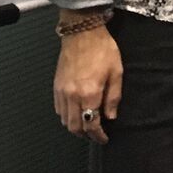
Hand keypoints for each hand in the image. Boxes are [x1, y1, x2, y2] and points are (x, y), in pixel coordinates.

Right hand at [53, 22, 121, 143]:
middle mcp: (72, 96)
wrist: (82, 33)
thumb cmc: (102, 50)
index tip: (104, 138)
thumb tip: (111, 116)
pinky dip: (66, 116)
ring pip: (64, 120)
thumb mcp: (116, 72)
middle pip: (75, 126)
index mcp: (89, 93)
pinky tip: (76, 113)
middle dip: (86, 135)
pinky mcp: (56, 87)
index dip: (98, 135)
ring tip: (87, 126)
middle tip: (96, 135)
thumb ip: (113, 97)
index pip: (91, 124)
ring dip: (75, 127)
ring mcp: (62, 92)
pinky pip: (58, 109)